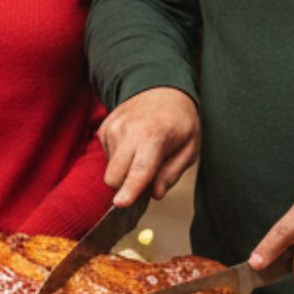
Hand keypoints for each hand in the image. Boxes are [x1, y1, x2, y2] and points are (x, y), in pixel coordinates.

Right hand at [98, 86, 199, 206]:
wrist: (161, 89)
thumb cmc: (179, 120)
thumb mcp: (189, 147)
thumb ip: (172, 173)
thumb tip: (155, 194)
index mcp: (154, 135)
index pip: (139, 169)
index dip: (130, 190)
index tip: (120, 204)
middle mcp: (128, 131)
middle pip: (114, 176)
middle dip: (126, 186)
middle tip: (147, 177)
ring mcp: (112, 128)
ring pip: (110, 169)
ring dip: (125, 170)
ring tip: (143, 152)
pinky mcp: (103, 128)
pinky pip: (106, 157)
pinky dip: (119, 158)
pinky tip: (133, 145)